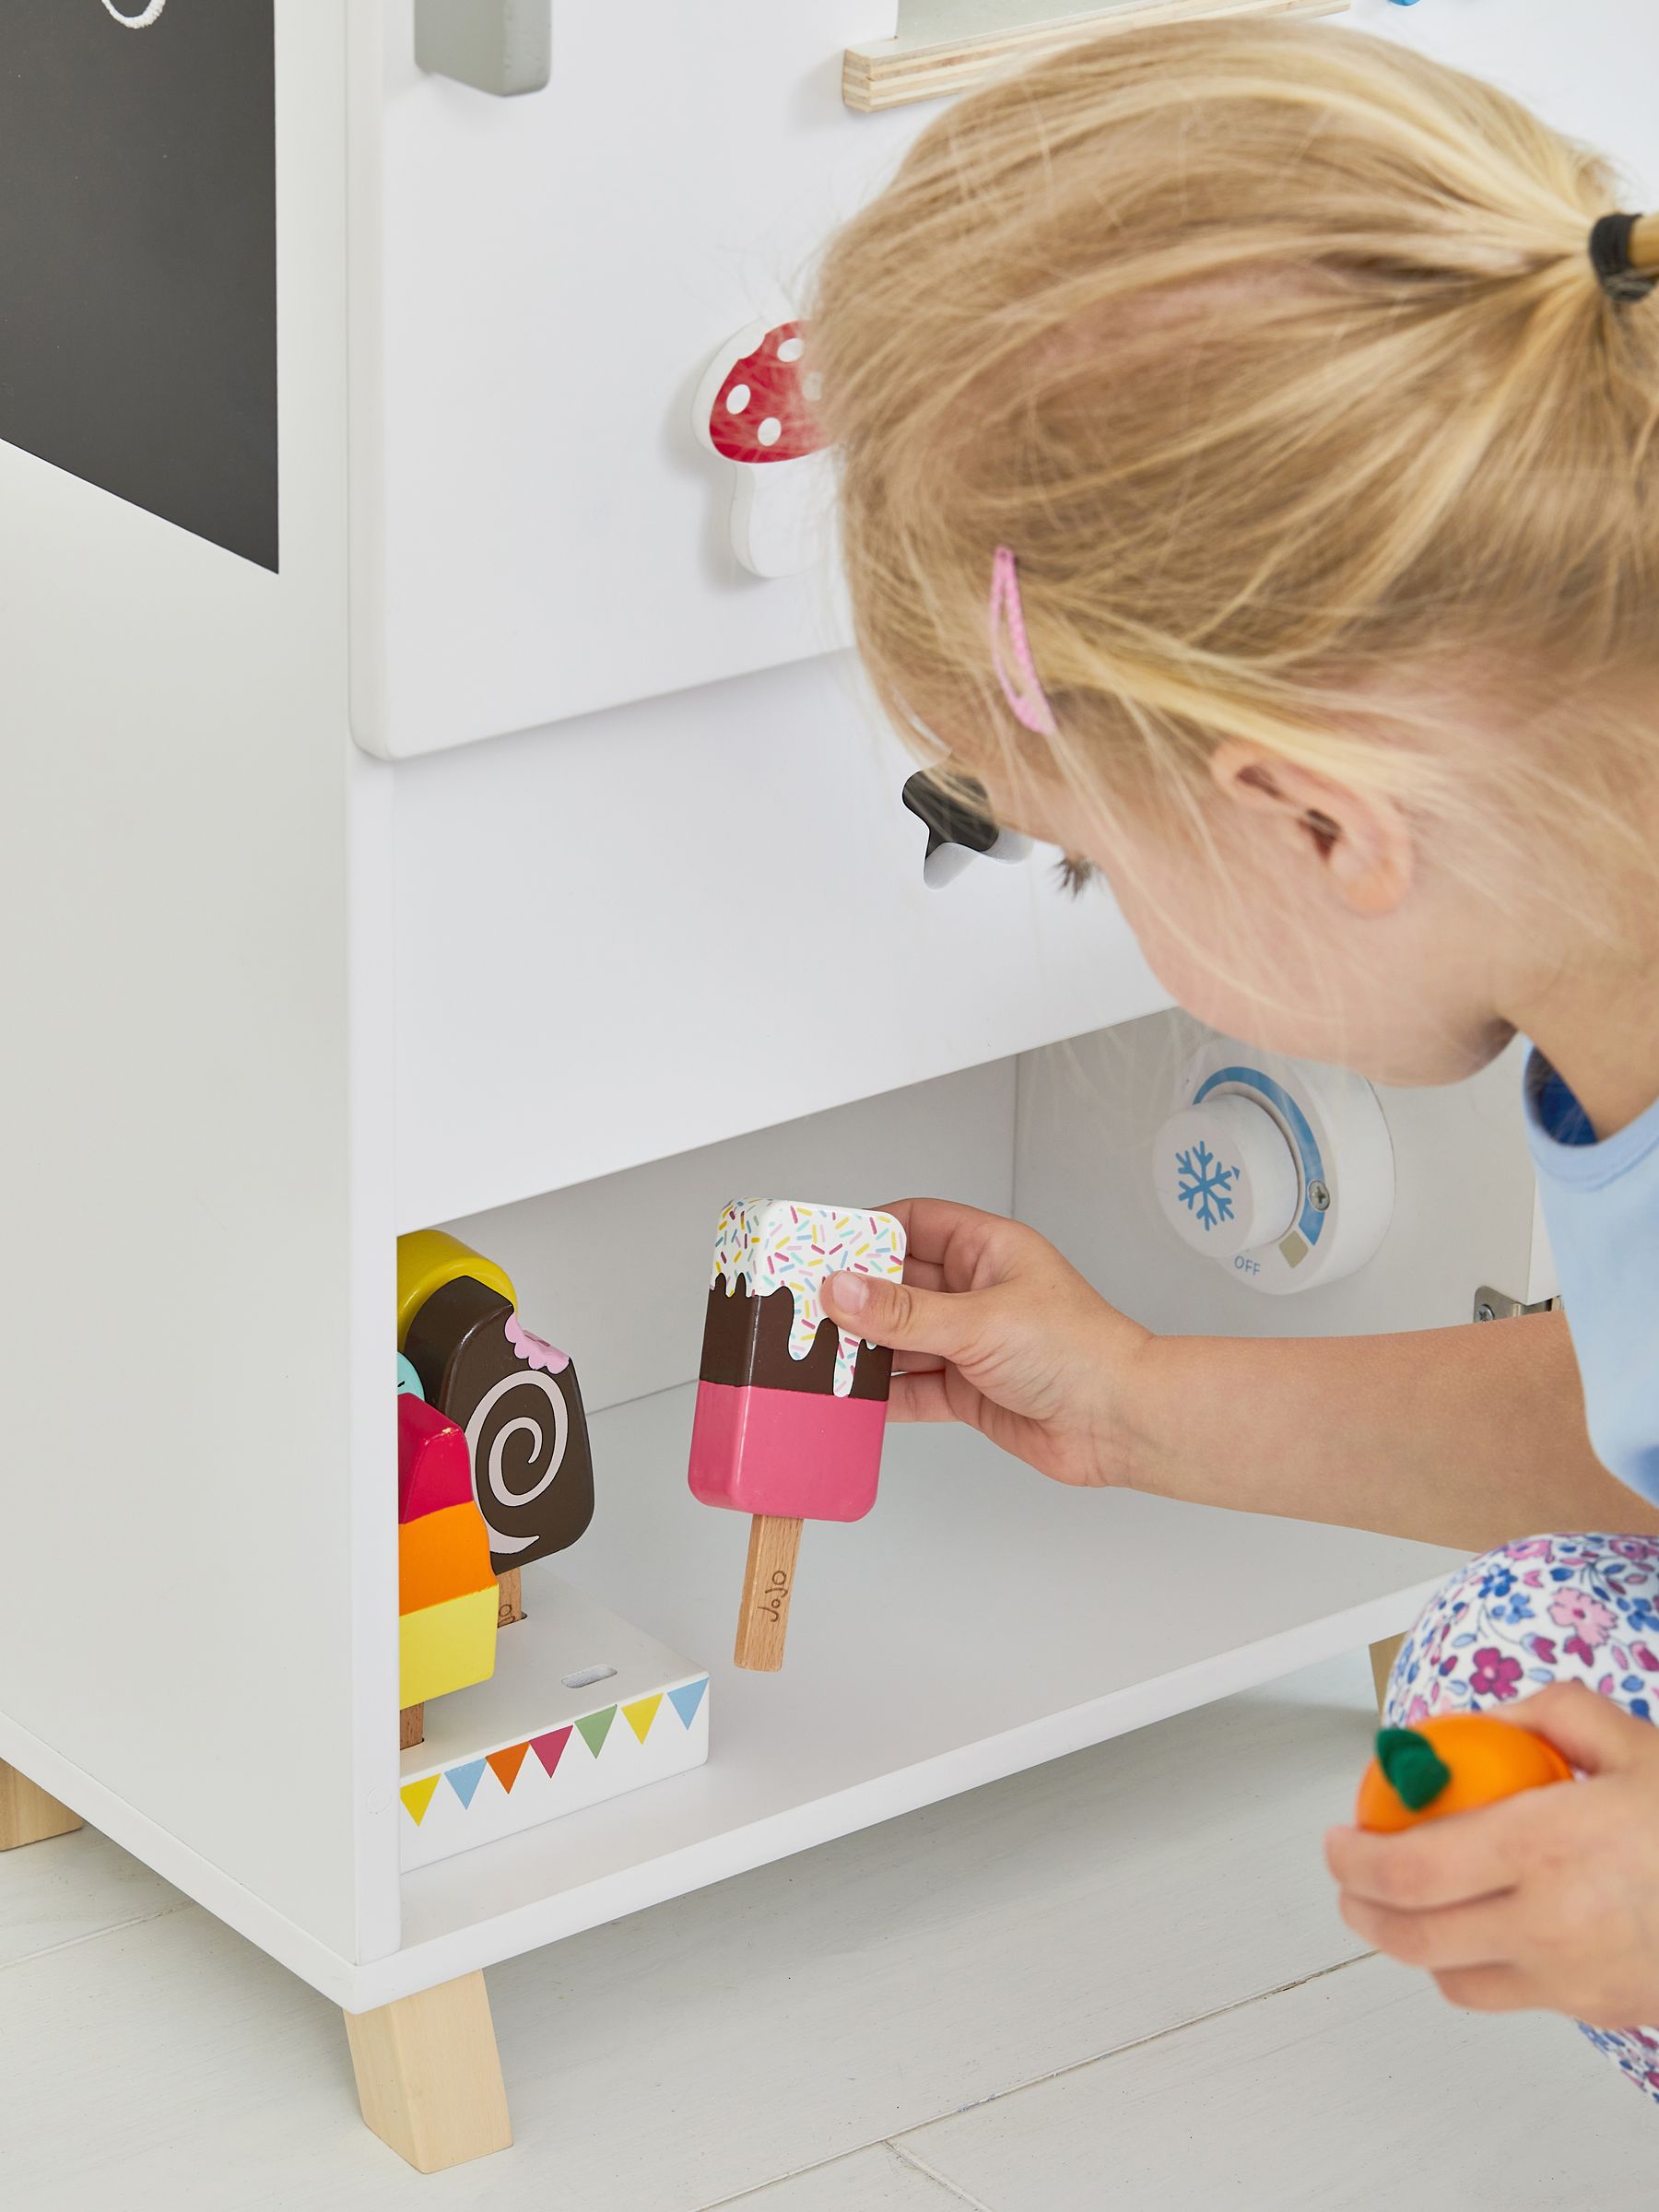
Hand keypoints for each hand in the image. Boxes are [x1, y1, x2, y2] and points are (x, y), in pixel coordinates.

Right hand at [818, 1197, 1149, 1489]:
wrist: (1122, 1424)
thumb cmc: (1081, 1351)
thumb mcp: (979, 1322)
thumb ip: (903, 1312)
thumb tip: (841, 1289)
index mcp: (987, 1250)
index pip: (914, 1225)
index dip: (866, 1232)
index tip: (820, 1246)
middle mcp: (977, 1292)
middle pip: (898, 1286)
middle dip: (854, 1299)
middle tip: (803, 1307)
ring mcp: (972, 1343)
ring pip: (901, 1339)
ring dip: (864, 1350)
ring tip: (816, 1357)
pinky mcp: (970, 1390)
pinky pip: (913, 1387)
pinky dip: (883, 1395)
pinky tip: (851, 1400)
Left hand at [1327, 1684, 1658, 2026]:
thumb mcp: (1636, 1741)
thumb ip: (1551, 1713)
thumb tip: (1482, 1720)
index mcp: (1548, 1846)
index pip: (1412, 1868)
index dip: (1355, 1858)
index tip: (1337, 1837)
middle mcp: (1549, 1922)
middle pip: (1413, 1937)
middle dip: (1362, 1907)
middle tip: (1350, 1876)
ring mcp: (1572, 1979)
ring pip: (1452, 1978)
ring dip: (1414, 1943)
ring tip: (1407, 1902)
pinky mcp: (1597, 2011)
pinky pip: (1508, 1997)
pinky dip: (1476, 1967)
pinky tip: (1484, 1926)